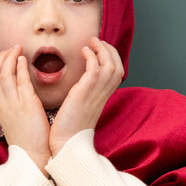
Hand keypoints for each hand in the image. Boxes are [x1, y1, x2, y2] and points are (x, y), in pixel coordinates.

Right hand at [0, 45, 50, 175]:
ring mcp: (14, 105)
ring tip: (17, 48)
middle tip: (11, 47)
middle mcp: (3, 105)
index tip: (5, 56)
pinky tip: (24, 59)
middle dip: (1, 57)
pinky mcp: (28, 106)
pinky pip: (20, 82)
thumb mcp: (14, 123)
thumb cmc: (28, 142)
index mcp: (0, 109)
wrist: (32, 159)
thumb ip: (14, 107)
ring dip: (9, 58)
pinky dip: (20, 68)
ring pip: (4, 75)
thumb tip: (18, 93)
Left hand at [49, 37, 123, 155]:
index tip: (100, 48)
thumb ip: (86, 95)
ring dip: (102, 49)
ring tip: (91, 42)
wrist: (66, 145)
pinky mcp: (85, 93)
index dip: (112, 57)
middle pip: (118, 65)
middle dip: (110, 49)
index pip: (117, 72)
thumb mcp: (82, 107)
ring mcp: (95, 93)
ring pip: (110, 65)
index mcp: (103, 97)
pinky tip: (83, 51)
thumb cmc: (70, 128)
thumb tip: (81, 86)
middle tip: (97, 40)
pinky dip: (92, 56)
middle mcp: (103, 94)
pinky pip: (95, 69)